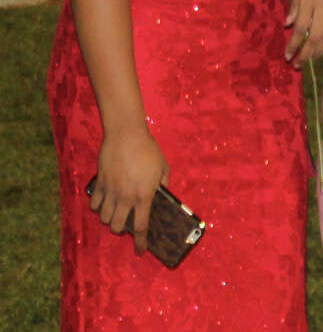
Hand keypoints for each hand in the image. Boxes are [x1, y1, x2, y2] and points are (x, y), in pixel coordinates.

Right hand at [89, 128, 168, 254]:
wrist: (126, 135)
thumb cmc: (148, 149)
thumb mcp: (162, 166)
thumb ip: (163, 183)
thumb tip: (162, 194)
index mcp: (144, 195)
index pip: (141, 226)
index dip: (140, 242)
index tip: (140, 251)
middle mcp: (126, 198)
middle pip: (116, 227)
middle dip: (119, 230)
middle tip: (124, 223)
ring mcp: (111, 192)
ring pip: (103, 218)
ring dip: (108, 219)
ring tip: (114, 212)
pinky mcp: (100, 184)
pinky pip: (94, 205)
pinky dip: (97, 208)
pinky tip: (103, 203)